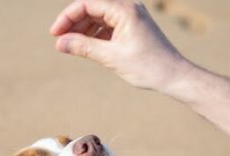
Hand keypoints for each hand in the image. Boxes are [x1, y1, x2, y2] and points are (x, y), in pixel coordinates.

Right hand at [50, 0, 192, 92]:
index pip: (87, 3)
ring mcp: (131, 16)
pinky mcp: (132, 26)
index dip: (67, 17)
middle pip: (92, 7)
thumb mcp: (111, 57)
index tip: (55, 34)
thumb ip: (84, 47)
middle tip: (59, 41)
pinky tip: (87, 47)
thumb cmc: (148, 66)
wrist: (174, 76)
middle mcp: (128, 7)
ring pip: (99, 16)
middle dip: (74, 22)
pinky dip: (95, 34)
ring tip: (70, 46)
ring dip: (83, 29)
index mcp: (125, 9)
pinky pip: (108, 24)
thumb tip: (59, 43)